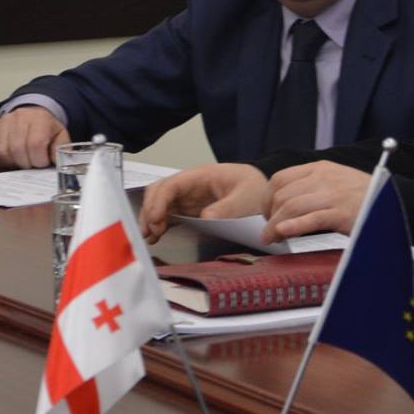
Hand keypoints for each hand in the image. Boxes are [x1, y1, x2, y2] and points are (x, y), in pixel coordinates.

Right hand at [0, 107, 67, 167]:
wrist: (33, 114)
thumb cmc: (47, 129)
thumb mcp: (61, 137)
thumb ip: (62, 151)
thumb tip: (61, 166)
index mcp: (40, 119)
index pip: (35, 144)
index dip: (39, 160)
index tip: (43, 162)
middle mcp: (19, 117)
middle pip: (17, 150)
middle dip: (26, 164)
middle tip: (32, 163)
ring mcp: (3, 122)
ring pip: (2, 153)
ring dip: (12, 163)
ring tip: (21, 161)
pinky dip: (0, 161)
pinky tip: (10, 159)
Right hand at [138, 163, 268, 242]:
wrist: (264, 194)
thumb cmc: (255, 191)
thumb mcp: (247, 199)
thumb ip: (227, 208)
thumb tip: (204, 217)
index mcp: (202, 176)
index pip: (172, 185)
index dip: (159, 201)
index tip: (155, 220)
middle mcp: (191, 185)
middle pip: (159, 192)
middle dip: (149, 210)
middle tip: (149, 232)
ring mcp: (189, 197)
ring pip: (160, 203)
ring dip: (151, 218)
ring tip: (149, 237)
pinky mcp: (191, 210)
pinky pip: (169, 214)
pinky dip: (159, 224)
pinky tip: (156, 236)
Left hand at [264, 162, 370, 239]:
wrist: (397, 201)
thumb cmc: (366, 196)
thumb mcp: (338, 181)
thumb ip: (314, 187)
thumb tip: (286, 205)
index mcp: (321, 168)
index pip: (280, 178)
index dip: (268, 198)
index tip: (267, 213)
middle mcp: (324, 178)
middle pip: (282, 194)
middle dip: (270, 215)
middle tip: (269, 231)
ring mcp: (333, 195)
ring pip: (291, 207)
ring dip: (276, 225)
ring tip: (271, 239)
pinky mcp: (343, 213)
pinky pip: (311, 218)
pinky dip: (293, 226)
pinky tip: (283, 233)